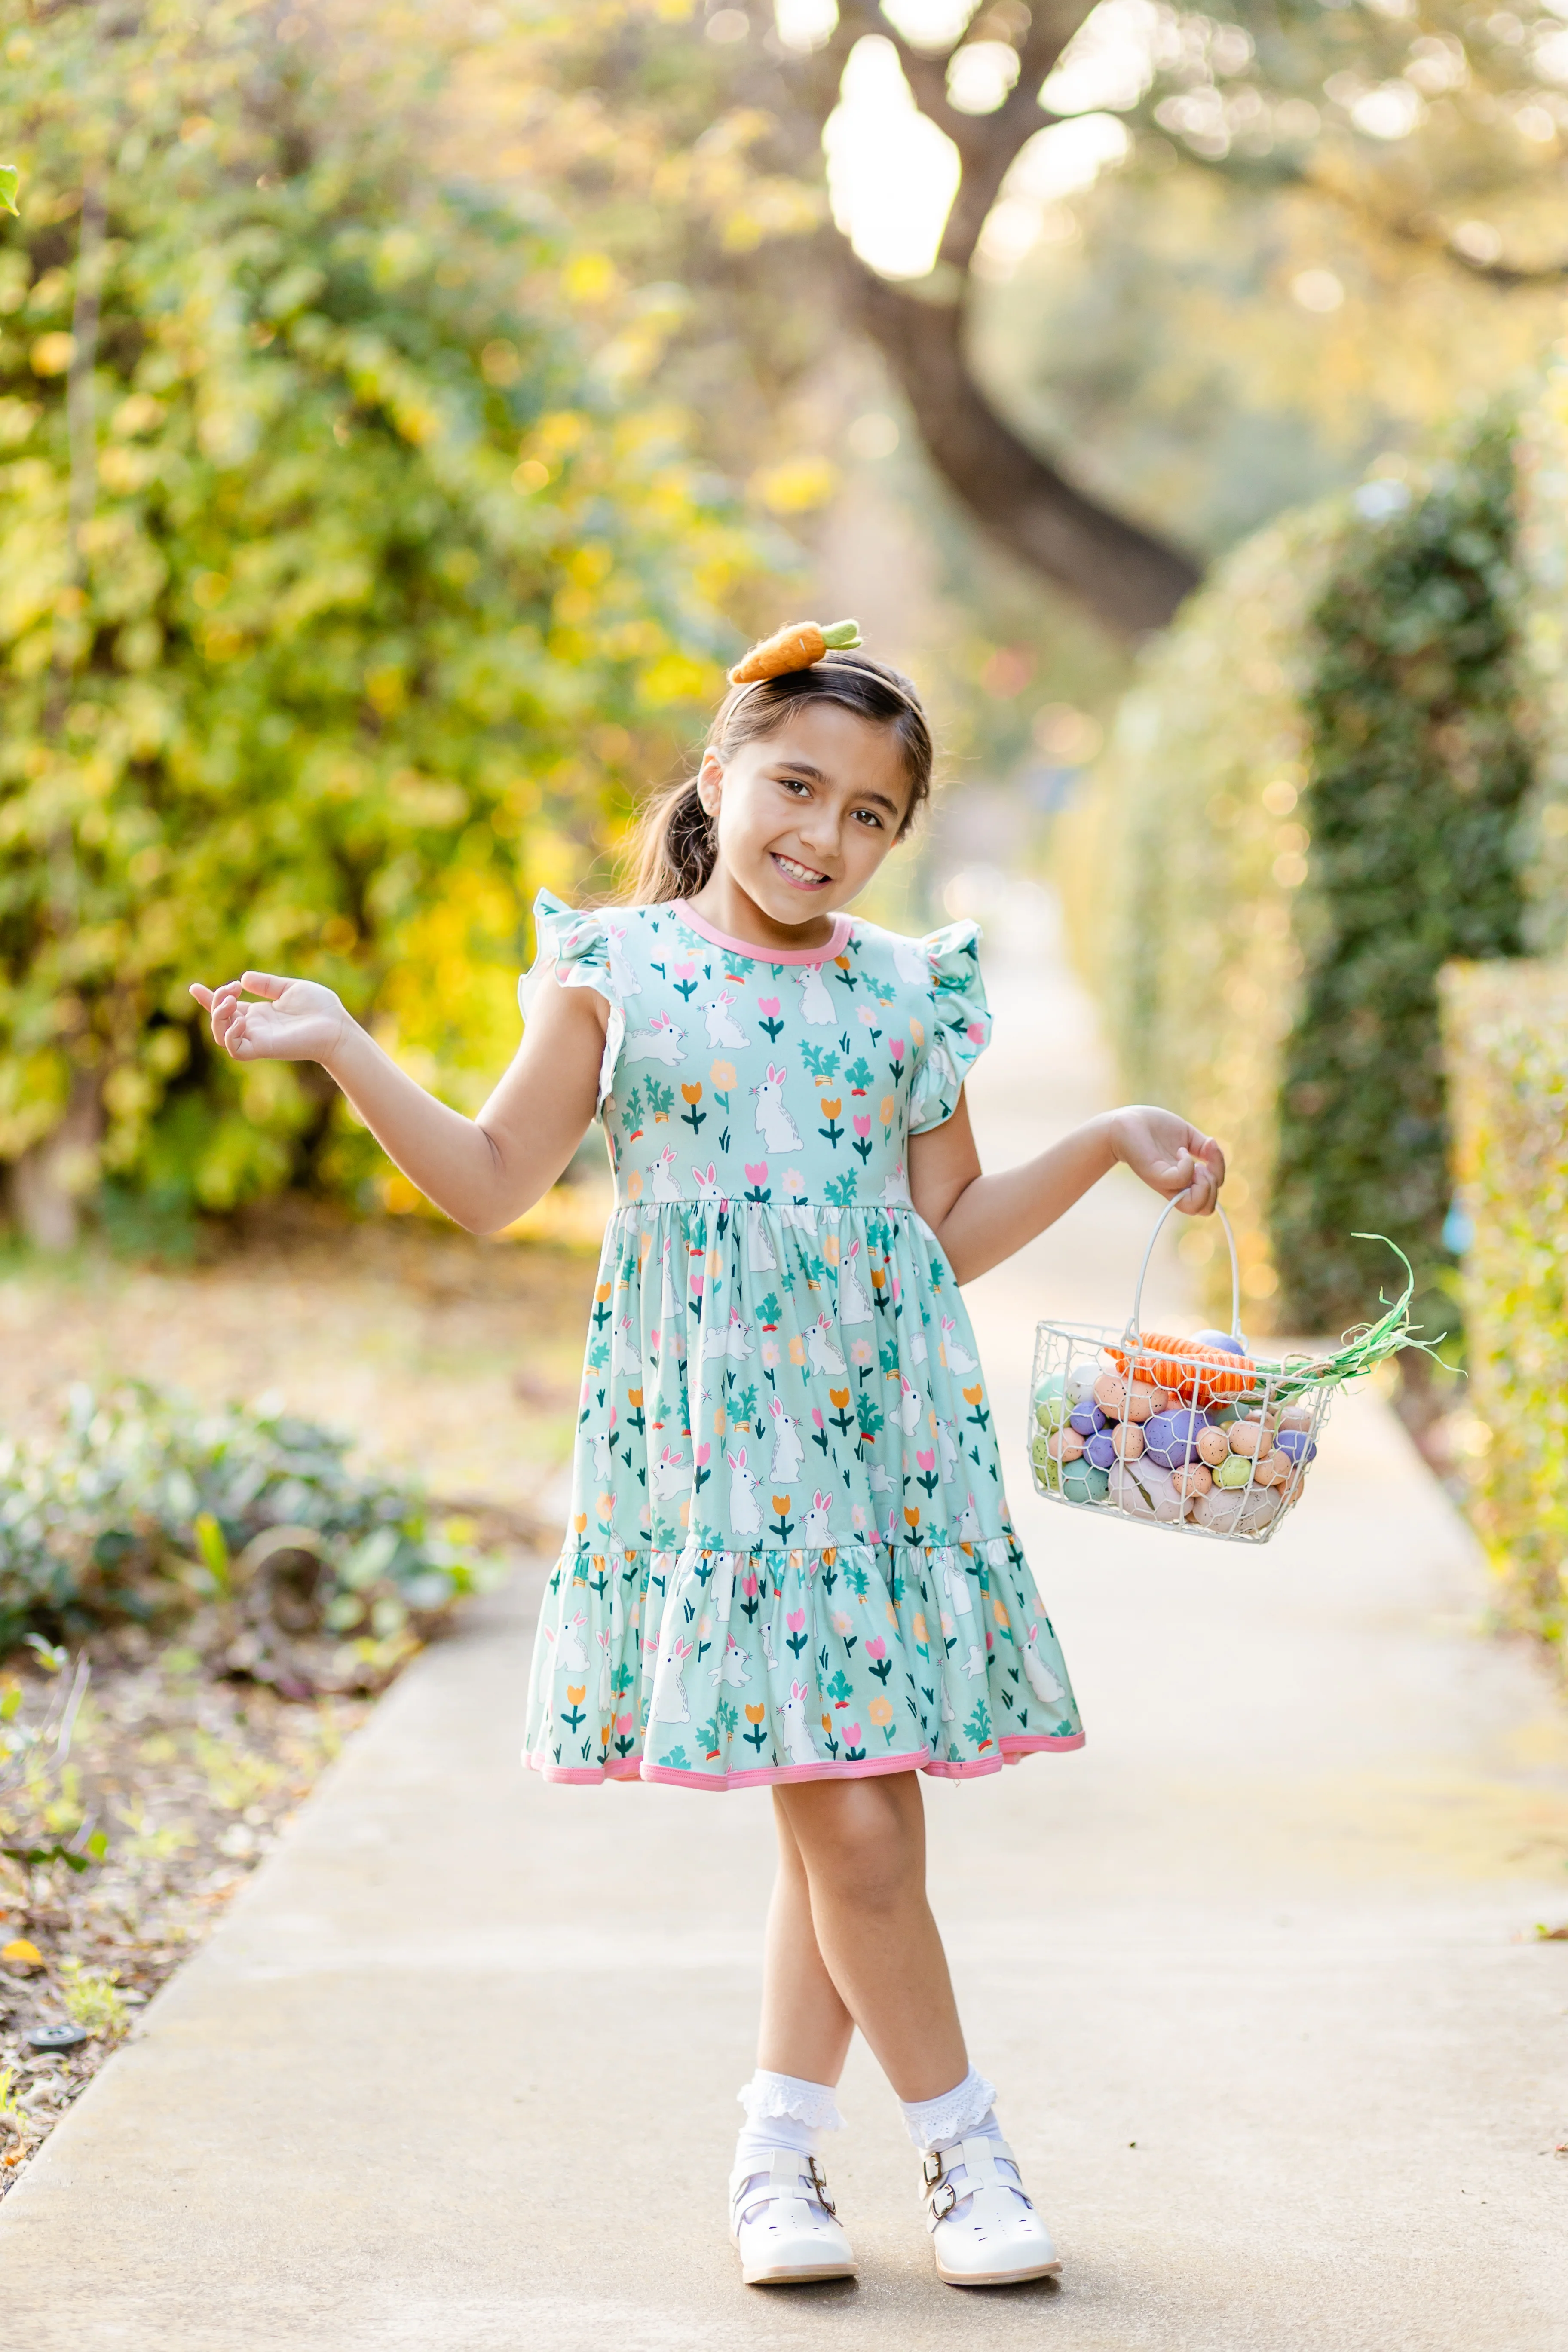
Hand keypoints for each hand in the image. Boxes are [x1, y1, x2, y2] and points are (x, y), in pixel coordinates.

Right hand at [189, 972, 347, 1065]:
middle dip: (215, 1002)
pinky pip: (237, 1050)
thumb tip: (242, 978)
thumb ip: (267, 984)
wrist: (338, 1026)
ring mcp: (258, 1039)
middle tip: (232, 988)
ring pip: (222, 1036)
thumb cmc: (321, 1008)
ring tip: (231, 1000)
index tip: (194, 988)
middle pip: (219, 1021)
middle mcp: (255, 1028)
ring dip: (218, 1017)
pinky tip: (240, 1019)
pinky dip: (231, 1035)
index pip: (226, 1008)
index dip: (209, 999)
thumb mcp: (290, 988)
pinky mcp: (265, 1049)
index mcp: (259, 1014)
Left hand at [1108, 1106, 1224, 1215]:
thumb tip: (1216, 1152)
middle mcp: (1176, 1186)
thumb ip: (1204, 1149)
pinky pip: (1180, 1181)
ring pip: (1196, 1207)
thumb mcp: (1187, 1135)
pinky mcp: (1154, 1175)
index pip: (1209, 1200)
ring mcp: (1165, 1183)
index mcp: (1185, 1180)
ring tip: (1195, 1161)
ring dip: (1206, 1182)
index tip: (1210, 1154)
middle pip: (1206, 1208)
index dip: (1218, 1179)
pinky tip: (1179, 1150)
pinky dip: (1187, 1165)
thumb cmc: (1154, 1128)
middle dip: (1215, 1184)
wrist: (1127, 1121)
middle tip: (1203, 1163)